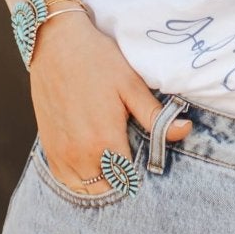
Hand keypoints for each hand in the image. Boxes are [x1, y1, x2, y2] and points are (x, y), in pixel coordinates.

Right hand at [27, 5, 191, 192]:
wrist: (56, 43)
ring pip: (85, 189)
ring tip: (114, 165)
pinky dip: (79, 180)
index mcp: (104, 141)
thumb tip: (185, 131)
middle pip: (108, 189)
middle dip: (122, 182)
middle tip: (133, 163)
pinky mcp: (49, 147)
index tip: (147, 162)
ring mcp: (61, 153)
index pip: (128, 180)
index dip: (141, 175)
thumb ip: (155, 116)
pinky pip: (65, 180)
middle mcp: (80, 154)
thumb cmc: (97, 61)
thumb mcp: (131, 85)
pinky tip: (92, 165)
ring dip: (101, 183)